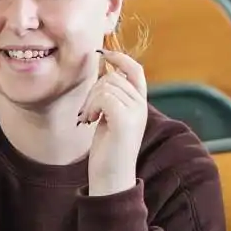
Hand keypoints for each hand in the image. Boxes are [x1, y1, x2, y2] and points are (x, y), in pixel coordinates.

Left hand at [79, 49, 147, 196]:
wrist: (111, 177)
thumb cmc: (107, 147)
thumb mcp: (111, 116)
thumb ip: (112, 96)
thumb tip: (103, 69)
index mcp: (140, 104)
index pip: (136, 70)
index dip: (120, 58)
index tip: (103, 54)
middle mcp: (141, 106)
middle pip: (111, 78)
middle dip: (93, 90)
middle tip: (89, 111)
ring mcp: (135, 113)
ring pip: (105, 86)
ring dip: (90, 100)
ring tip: (90, 117)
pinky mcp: (125, 120)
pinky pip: (104, 96)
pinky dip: (92, 106)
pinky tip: (90, 120)